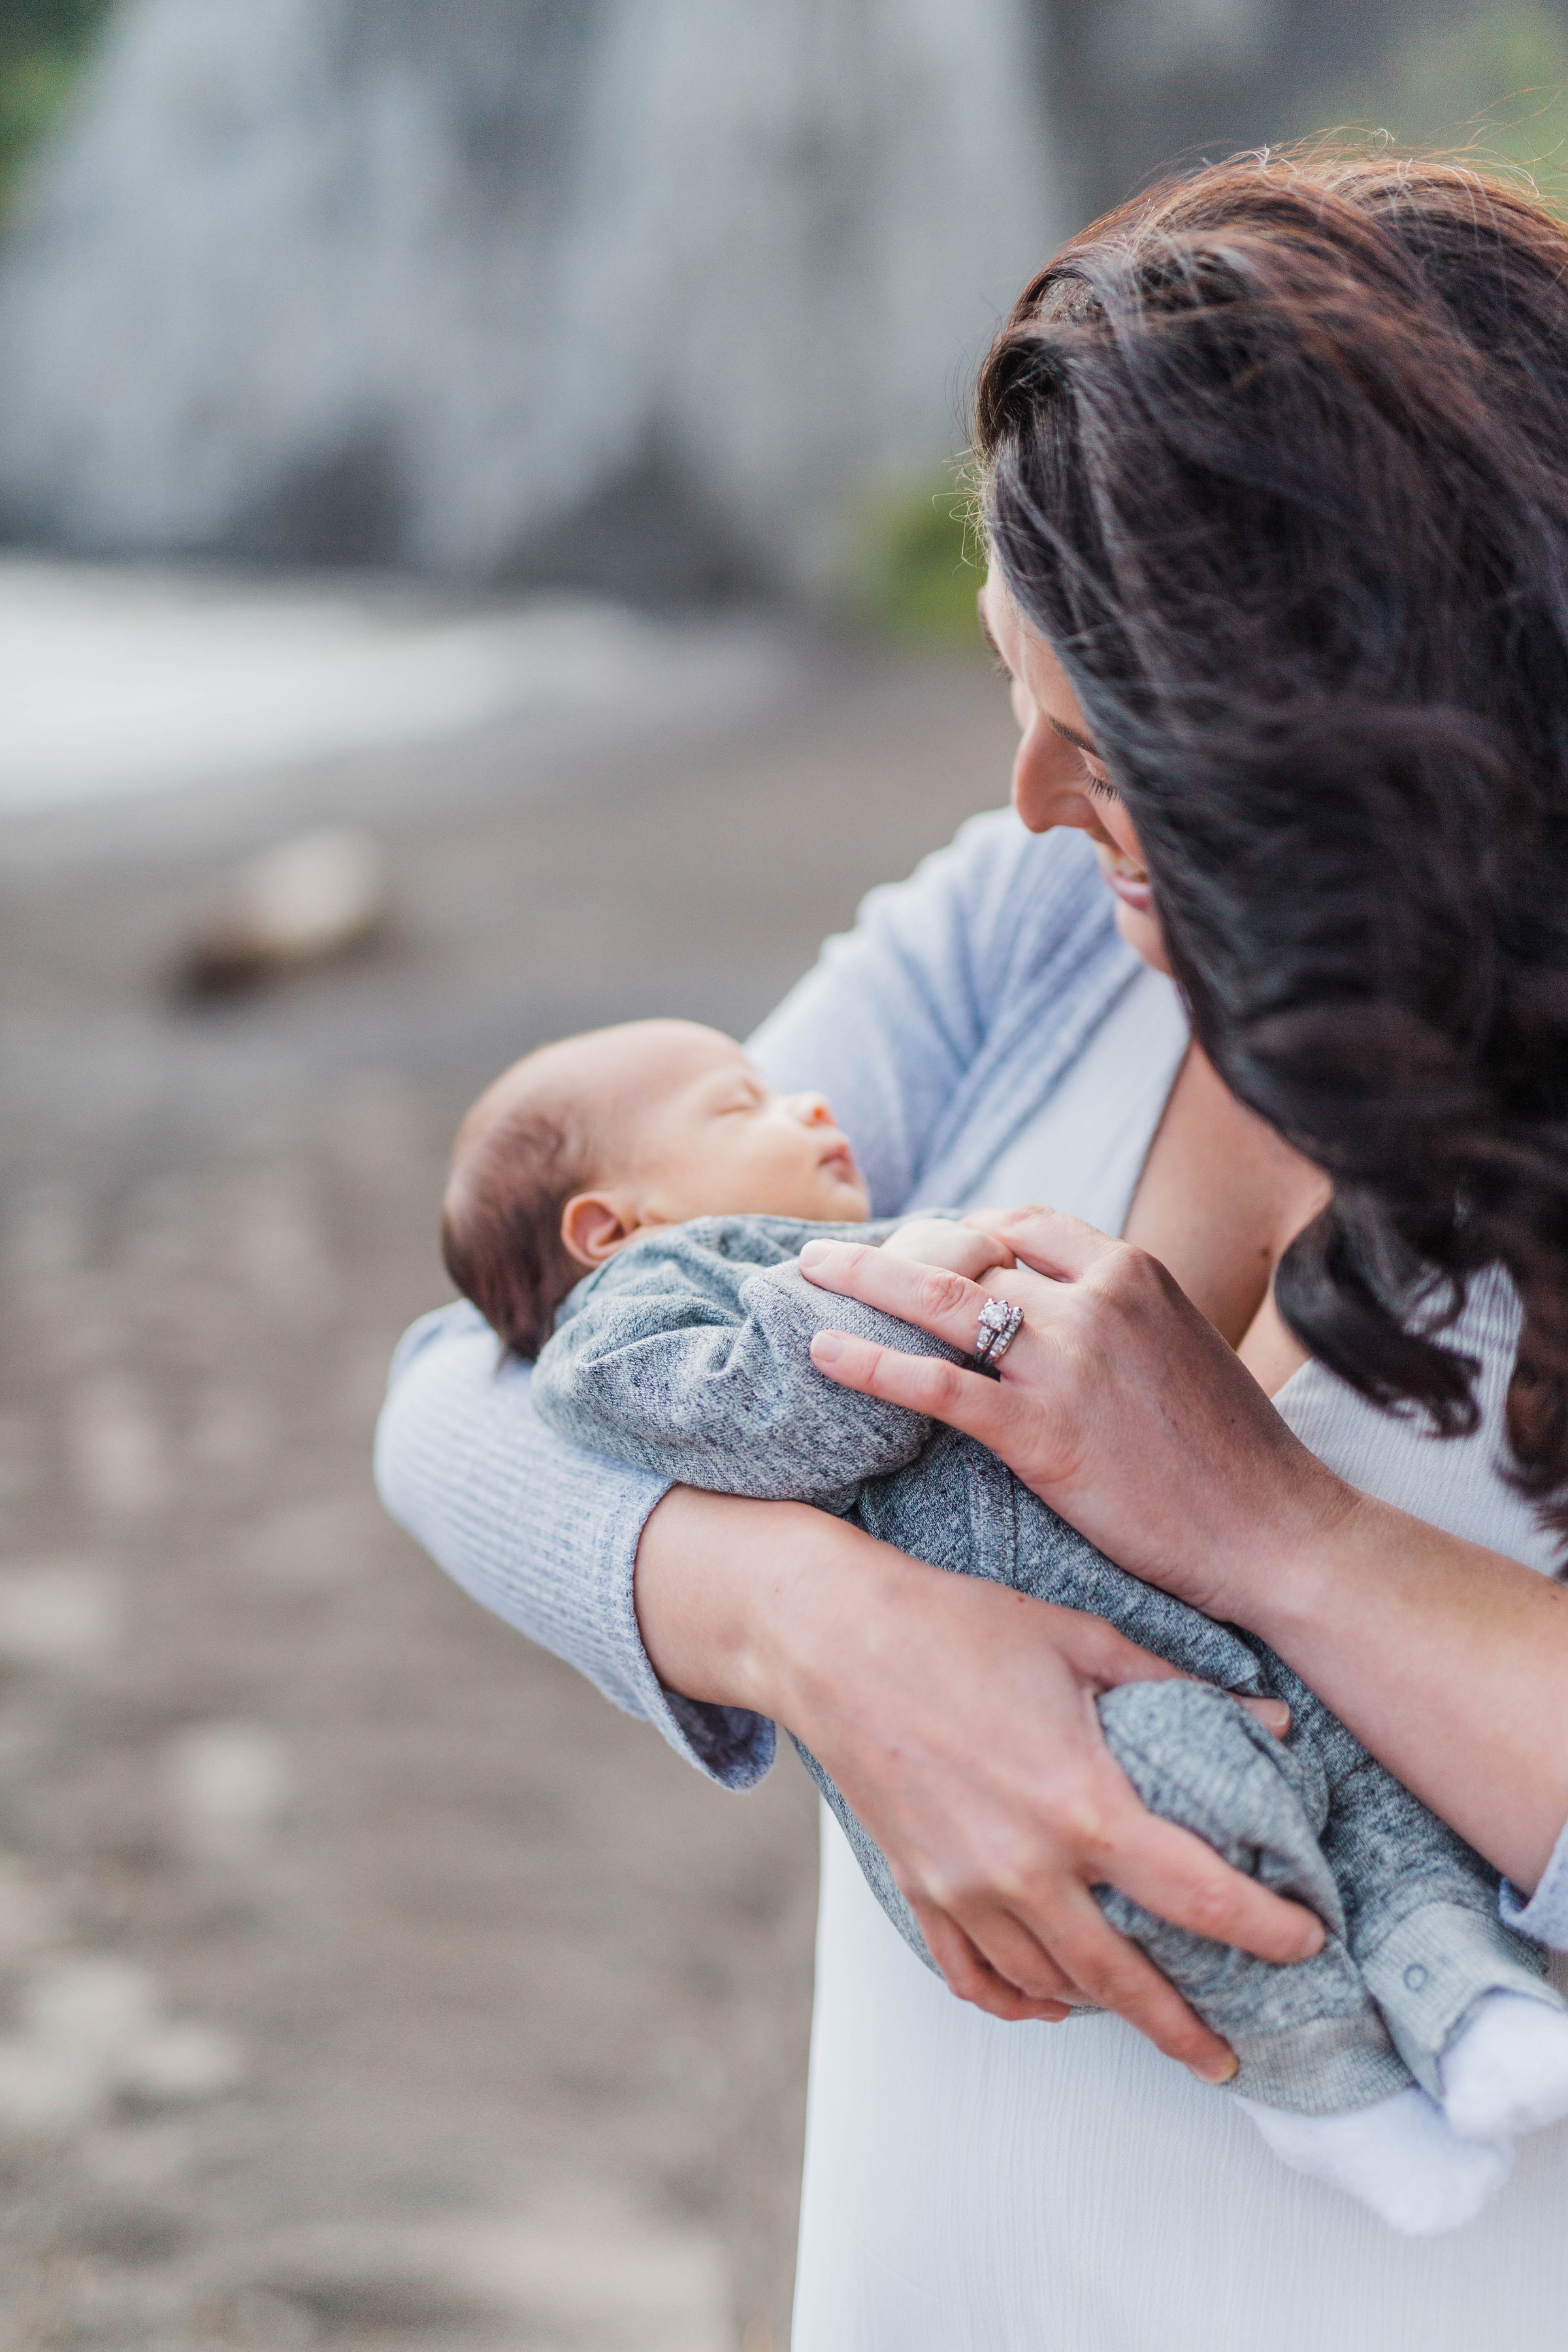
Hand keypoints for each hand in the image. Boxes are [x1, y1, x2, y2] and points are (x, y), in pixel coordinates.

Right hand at [634, 1489, 1322, 2067]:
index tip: (1305, 1941)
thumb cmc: (957, 1625)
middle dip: (1186, 2027)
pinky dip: (1019, 2000)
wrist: (833, 1639)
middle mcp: (1024, 1867)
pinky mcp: (919, 1890)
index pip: (1200, 1896)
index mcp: (1081, 1804)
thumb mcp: (1082, 1640)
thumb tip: (1275, 1724)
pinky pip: (975, 1977)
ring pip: (1051, 1985)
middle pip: (1125, 1981)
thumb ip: (1180, 1688)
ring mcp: (965, 1888)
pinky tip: (1051, 2001)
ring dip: (1107, 2010)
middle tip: (1230, 2052)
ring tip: (1149, 2015)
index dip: (1265, 1929)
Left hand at [799, 1205, 1353, 1621]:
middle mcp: (1096, 1301)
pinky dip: (869, 1364)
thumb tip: (1051, 1306)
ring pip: (936, 1301)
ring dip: (861, 1281)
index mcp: (1132, 1271)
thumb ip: (1116, 1315)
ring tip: (803, 1277)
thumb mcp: (1180, 1346)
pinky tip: (823, 1354)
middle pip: (966, 1252)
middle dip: (894, 1251)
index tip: (920, 1253)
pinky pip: (934, 1385)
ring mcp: (1066, 1364)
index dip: (959, 1234)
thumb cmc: (1230, 1453)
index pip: (1019, 1224)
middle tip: (832, 1258)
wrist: (1273, 1531)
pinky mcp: (1040, 1433)